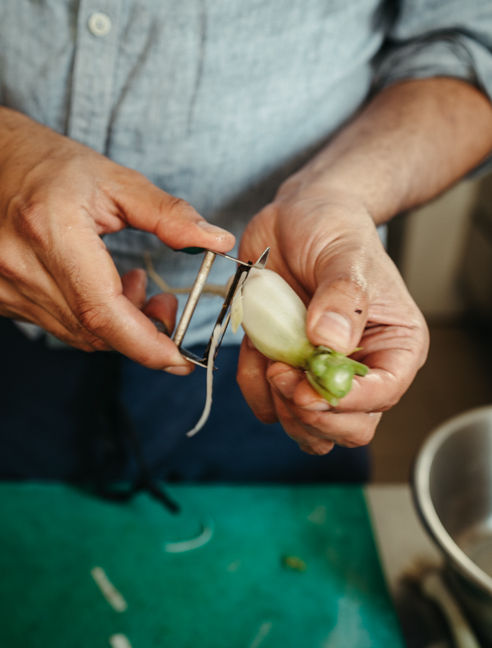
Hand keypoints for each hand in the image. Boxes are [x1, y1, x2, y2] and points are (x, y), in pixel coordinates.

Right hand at [0, 103, 234, 369]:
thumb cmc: (54, 165)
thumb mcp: (118, 181)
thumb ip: (170, 215)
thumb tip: (218, 241)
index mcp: (51, 231)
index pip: (100, 310)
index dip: (144, 343)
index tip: (179, 359)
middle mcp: (21, 266)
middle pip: (95, 329)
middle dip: (142, 332)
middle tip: (167, 305)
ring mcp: (6, 287)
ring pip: (79, 335)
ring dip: (119, 324)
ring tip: (132, 282)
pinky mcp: (3, 298)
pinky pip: (61, 327)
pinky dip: (93, 319)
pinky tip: (102, 286)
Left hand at [237, 189, 428, 453]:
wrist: (297, 217)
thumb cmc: (334, 229)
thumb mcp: (345, 253)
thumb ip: (343, 296)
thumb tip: (333, 341)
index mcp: (394, 345)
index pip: (383, 395)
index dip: (345, 402)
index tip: (308, 386)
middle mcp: (362, 367)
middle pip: (349, 428)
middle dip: (311, 414)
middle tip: (283, 375)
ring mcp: (321, 373)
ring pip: (309, 430)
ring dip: (280, 406)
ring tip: (270, 359)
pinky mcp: (287, 370)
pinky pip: (269, 407)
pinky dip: (253, 388)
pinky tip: (255, 352)